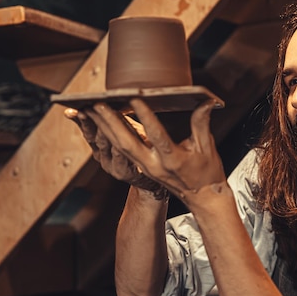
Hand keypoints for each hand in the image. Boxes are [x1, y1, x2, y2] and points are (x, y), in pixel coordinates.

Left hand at [84, 98, 225, 206]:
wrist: (201, 197)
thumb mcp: (207, 148)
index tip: (136, 98)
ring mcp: (144, 167)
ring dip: (102, 127)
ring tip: (89, 108)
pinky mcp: (139, 167)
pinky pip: (118, 150)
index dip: (146, 117)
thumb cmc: (206, 173)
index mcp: (172, 161)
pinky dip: (105, 134)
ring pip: (118, 146)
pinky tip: (96, 120)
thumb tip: (207, 102)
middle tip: (97, 103)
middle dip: (111, 122)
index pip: (157, 136)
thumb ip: (202, 123)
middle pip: (127, 143)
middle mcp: (154, 166)